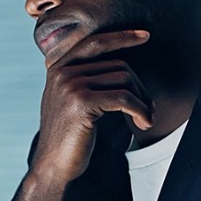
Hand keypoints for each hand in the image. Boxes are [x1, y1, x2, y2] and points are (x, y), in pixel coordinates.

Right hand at [31, 29, 152, 186]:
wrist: (53, 165)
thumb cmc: (68, 136)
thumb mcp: (69, 100)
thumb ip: (84, 79)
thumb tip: (124, 68)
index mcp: (57, 68)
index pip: (95, 42)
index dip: (122, 37)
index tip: (145, 35)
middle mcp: (61, 72)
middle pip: (118, 64)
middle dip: (140, 87)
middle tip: (148, 108)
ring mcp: (70, 86)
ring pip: (124, 80)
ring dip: (143, 101)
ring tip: (144, 119)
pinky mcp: (82, 102)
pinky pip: (124, 98)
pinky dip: (140, 110)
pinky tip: (142, 123)